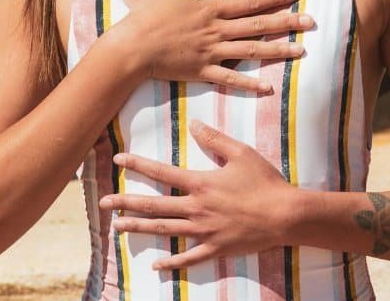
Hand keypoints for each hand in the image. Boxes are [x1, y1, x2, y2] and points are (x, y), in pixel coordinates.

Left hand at [97, 119, 296, 269]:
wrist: (285, 215)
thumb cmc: (265, 182)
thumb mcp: (241, 153)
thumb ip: (215, 139)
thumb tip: (194, 124)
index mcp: (201, 183)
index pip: (162, 172)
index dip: (138, 165)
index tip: (119, 160)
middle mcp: (196, 208)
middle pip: (154, 205)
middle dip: (126, 202)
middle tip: (104, 202)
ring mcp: (204, 230)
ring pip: (164, 230)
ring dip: (139, 228)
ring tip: (117, 227)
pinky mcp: (215, 248)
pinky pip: (188, 258)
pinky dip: (171, 262)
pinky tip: (155, 265)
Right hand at [107, 0, 312, 93]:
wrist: (132, 48)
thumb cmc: (148, 16)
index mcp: (211, 10)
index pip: (249, 3)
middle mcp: (217, 31)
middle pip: (258, 26)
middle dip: (287, 23)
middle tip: (312, 22)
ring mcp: (211, 53)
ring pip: (252, 52)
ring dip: (278, 51)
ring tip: (301, 51)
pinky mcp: (202, 72)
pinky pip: (231, 80)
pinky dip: (250, 85)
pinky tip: (269, 88)